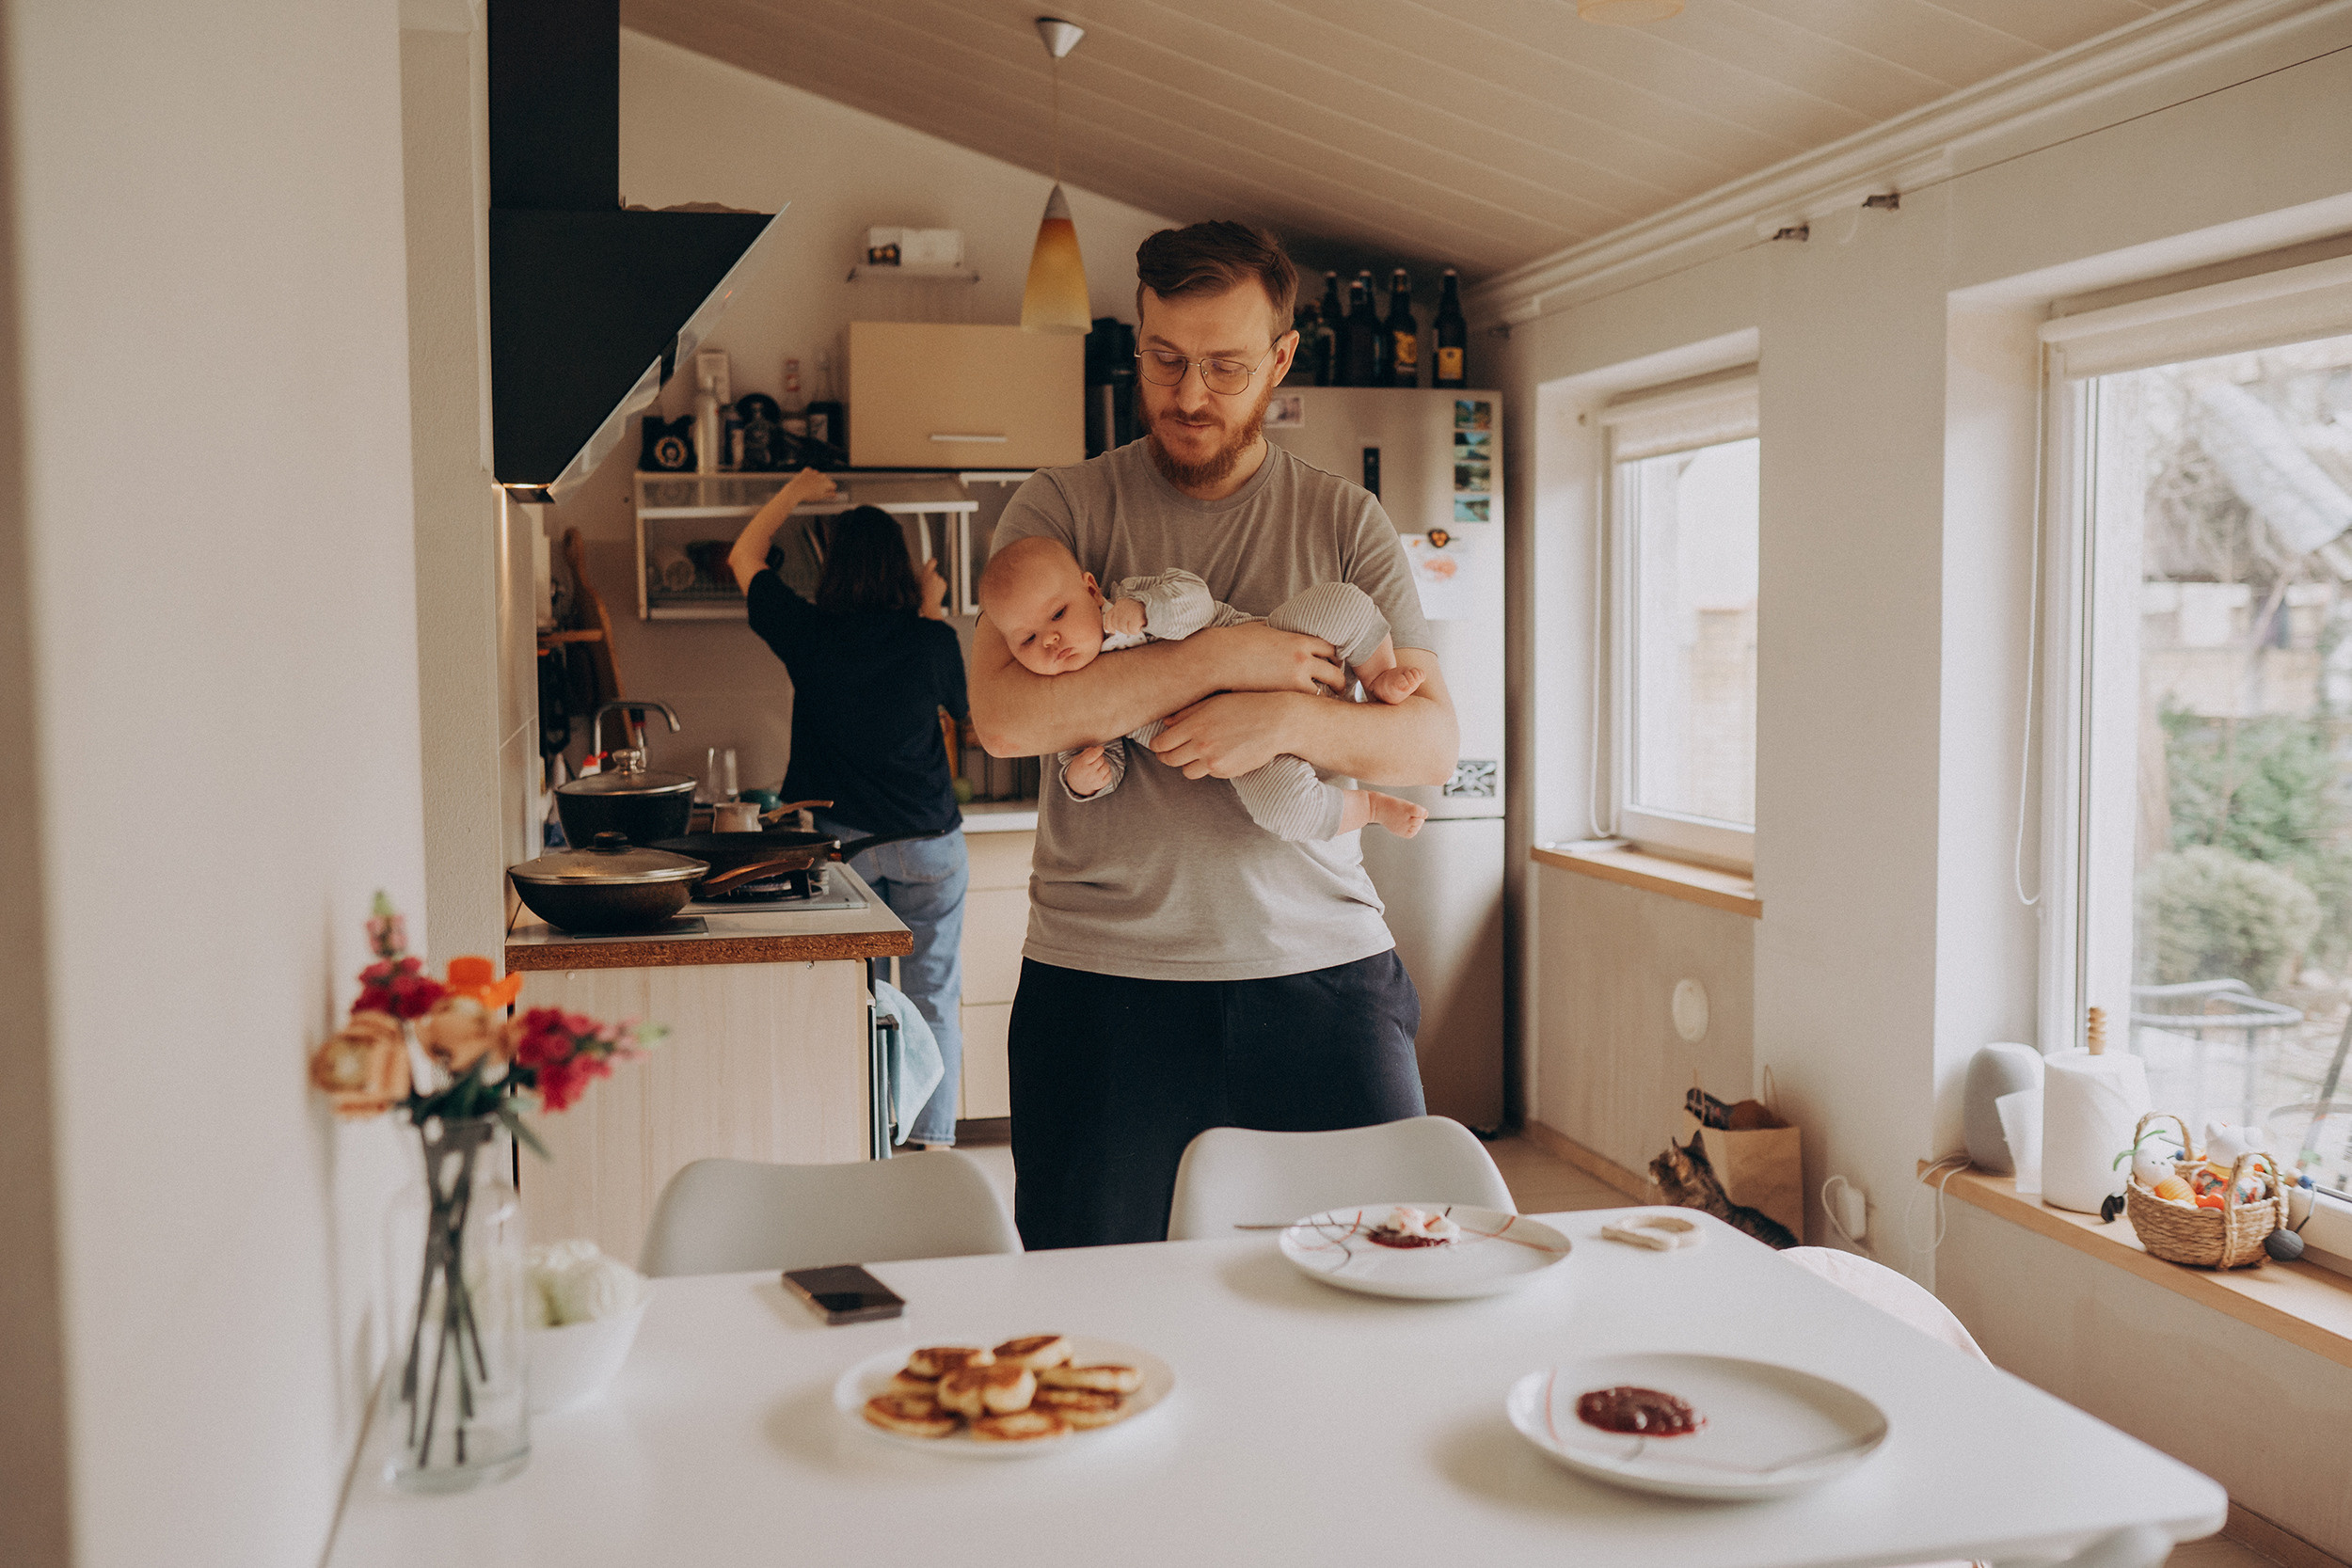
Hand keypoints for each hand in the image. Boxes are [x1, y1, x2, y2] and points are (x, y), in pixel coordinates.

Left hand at [780, 467, 837, 506]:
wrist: (796, 490)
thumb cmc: (809, 495)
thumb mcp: (820, 496)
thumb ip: (829, 494)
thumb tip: (835, 494)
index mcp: (826, 483)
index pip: (832, 485)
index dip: (830, 490)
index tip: (825, 493)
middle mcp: (821, 476)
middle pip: (825, 479)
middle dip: (823, 484)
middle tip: (816, 490)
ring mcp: (814, 472)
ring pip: (817, 475)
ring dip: (816, 479)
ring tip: (810, 486)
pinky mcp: (807, 470)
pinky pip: (810, 472)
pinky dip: (809, 475)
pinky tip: (806, 480)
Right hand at [918, 558, 947, 618]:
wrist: (930, 603)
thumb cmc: (921, 594)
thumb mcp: (917, 583)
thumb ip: (921, 575)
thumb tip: (923, 571)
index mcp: (926, 574)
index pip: (931, 563)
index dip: (932, 562)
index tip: (934, 560)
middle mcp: (934, 575)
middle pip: (933, 573)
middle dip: (931, 577)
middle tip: (927, 585)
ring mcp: (940, 579)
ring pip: (938, 579)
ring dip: (935, 583)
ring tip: (931, 590)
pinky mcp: (944, 584)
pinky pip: (941, 583)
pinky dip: (939, 586)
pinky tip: (935, 591)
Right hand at [1064, 745, 1112, 794]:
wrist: (1076, 785)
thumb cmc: (1078, 769)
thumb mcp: (1078, 758)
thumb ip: (1087, 752)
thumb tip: (1096, 748)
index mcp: (1082, 764)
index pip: (1093, 754)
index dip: (1099, 749)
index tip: (1100, 748)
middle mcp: (1089, 772)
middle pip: (1101, 759)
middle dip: (1100, 757)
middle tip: (1096, 759)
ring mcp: (1096, 779)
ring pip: (1106, 766)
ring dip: (1104, 764)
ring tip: (1098, 766)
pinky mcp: (1101, 784)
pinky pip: (1109, 774)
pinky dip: (1107, 772)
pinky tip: (1101, 772)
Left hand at [1104, 598, 1146, 636]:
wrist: (1158, 603)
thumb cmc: (1143, 609)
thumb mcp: (1129, 609)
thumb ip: (1118, 617)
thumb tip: (1108, 630)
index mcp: (1120, 603)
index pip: (1109, 617)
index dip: (1110, 626)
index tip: (1113, 631)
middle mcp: (1122, 606)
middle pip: (1117, 625)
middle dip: (1124, 628)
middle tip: (1133, 623)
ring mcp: (1128, 611)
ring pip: (1124, 629)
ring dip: (1131, 630)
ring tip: (1138, 623)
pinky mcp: (1136, 617)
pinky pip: (1132, 630)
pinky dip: (1137, 630)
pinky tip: (1141, 624)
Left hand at [1147, 692, 1300, 779]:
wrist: (1278, 722)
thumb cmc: (1247, 705)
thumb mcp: (1215, 701)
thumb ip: (1187, 712)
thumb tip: (1166, 722)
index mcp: (1196, 724)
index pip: (1161, 743)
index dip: (1157, 745)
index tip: (1159, 744)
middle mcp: (1202, 745)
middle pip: (1169, 760)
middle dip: (1166, 756)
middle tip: (1168, 752)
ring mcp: (1214, 761)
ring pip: (1186, 772)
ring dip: (1187, 764)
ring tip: (1194, 754)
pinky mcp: (1227, 772)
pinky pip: (1208, 774)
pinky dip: (1208, 767)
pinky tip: (1219, 753)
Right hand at [1195, 622, 1343, 695]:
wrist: (1219, 659)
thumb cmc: (1234, 642)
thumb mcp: (1261, 628)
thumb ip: (1277, 629)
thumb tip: (1277, 626)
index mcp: (1298, 640)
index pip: (1330, 648)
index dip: (1333, 657)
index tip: (1333, 664)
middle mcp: (1303, 658)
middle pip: (1335, 670)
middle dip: (1339, 680)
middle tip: (1340, 688)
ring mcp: (1297, 678)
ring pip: (1326, 690)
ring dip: (1327, 696)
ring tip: (1327, 704)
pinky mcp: (1287, 694)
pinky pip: (1309, 702)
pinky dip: (1311, 707)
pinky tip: (1308, 711)